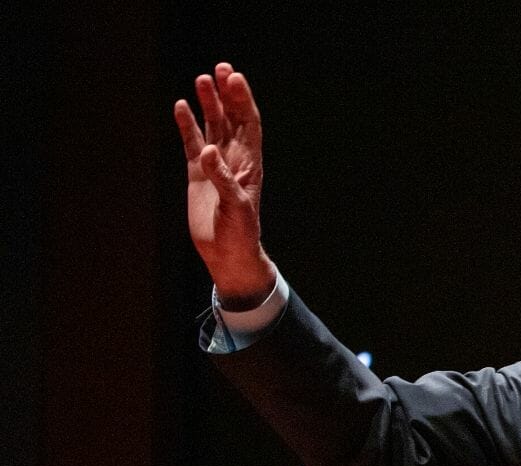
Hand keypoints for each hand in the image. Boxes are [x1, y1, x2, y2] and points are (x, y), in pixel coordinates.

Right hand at [174, 62, 275, 309]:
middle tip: (220, 68)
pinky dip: (187, 125)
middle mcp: (234, 159)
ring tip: (201, 79)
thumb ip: (221, 178)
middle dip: (227, 94)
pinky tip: (181, 106)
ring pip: (212, 126)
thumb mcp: (235, 206)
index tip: (234, 78)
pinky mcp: (197, 174)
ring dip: (208, 104)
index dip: (242, 100)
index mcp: (250, 163)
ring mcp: (215, 164)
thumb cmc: (239, 232)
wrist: (228, 253)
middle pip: (231, 118)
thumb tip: (207, 150)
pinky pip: (191, 143)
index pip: (248, 123)